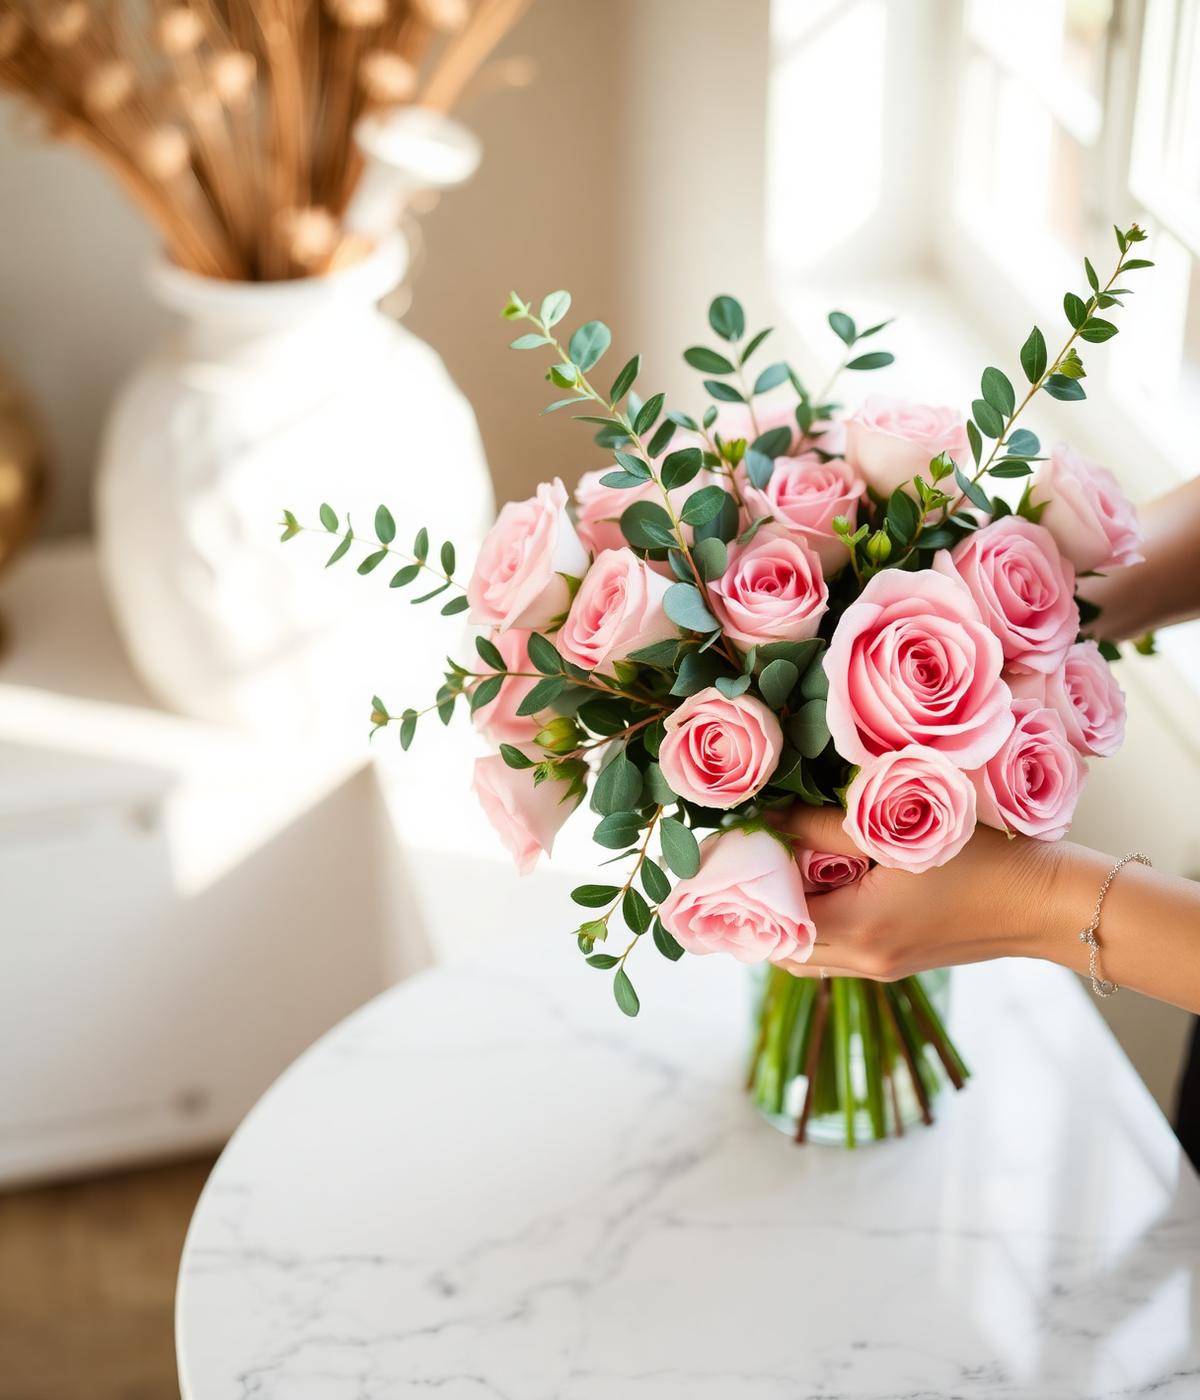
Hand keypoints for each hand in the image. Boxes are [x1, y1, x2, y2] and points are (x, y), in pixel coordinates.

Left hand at [772, 806, 1064, 979]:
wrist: (1046, 903)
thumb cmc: (981, 857)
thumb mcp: (898, 830)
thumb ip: (825, 826)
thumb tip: (771, 819)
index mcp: (859, 929)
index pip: (776, 919)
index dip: (755, 885)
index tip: (746, 849)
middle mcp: (864, 961)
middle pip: (785, 948)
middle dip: (768, 906)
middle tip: (764, 858)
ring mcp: (883, 969)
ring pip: (811, 957)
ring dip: (795, 920)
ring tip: (795, 871)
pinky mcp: (900, 965)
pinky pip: (840, 956)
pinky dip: (823, 928)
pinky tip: (833, 885)